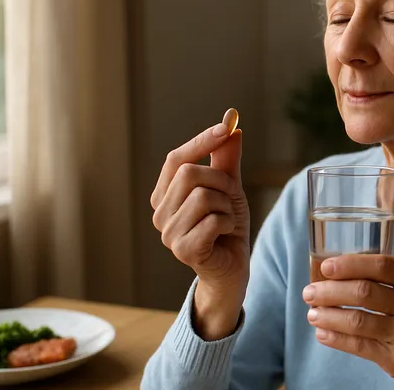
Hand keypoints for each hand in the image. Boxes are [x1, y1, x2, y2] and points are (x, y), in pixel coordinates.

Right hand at [150, 123, 249, 339]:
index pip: (176, 159)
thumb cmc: (226, 226)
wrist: (233, 266)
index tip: (226, 127)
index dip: (201, 141)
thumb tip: (232, 126)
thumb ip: (226, 159)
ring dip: (227, 205)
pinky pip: (213, 220)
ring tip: (226, 219)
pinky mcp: (183, 250)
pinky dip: (229, 222)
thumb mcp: (229, 187)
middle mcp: (160, 213)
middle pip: (190, 173)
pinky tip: (225, 234)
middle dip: (221, 180)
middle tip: (230, 198)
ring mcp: (169, 233)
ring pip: (204, 196)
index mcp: (165, 194)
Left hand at [302, 255, 393, 389]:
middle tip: (310, 291)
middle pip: (364, 292)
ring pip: (357, 320)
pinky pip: (359, 346)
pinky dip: (336, 339)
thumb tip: (349, 273)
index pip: (383, 265)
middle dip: (330, 290)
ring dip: (328, 315)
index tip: (327, 266)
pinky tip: (323, 334)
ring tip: (312, 313)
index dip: (351, 264)